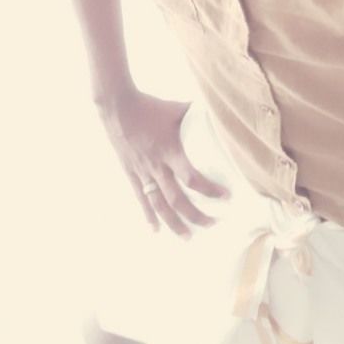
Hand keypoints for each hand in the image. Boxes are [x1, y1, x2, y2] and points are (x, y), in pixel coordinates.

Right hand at [100, 90, 229, 236]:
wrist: (118, 107)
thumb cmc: (150, 106)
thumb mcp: (177, 108)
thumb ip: (196, 114)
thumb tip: (216, 112)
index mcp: (170, 151)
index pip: (192, 178)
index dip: (209, 190)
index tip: (225, 197)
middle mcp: (157, 166)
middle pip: (177, 199)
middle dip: (195, 215)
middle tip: (212, 225)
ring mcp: (143, 172)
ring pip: (159, 205)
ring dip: (174, 223)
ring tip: (188, 237)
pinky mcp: (131, 173)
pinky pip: (141, 199)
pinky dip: (149, 216)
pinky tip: (156, 230)